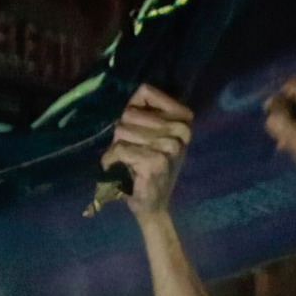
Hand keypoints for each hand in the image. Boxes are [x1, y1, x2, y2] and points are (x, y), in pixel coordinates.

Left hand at [105, 84, 198, 218]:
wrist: (151, 204)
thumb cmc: (147, 166)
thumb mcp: (149, 133)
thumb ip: (145, 111)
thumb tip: (138, 92)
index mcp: (183, 120)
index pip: (146, 91)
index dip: (133, 107)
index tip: (137, 129)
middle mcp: (181, 131)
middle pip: (129, 113)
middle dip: (122, 132)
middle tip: (132, 151)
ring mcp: (171, 146)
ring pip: (123, 130)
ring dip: (117, 147)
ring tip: (127, 161)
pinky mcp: (157, 161)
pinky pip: (121, 149)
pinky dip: (112, 160)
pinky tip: (120, 169)